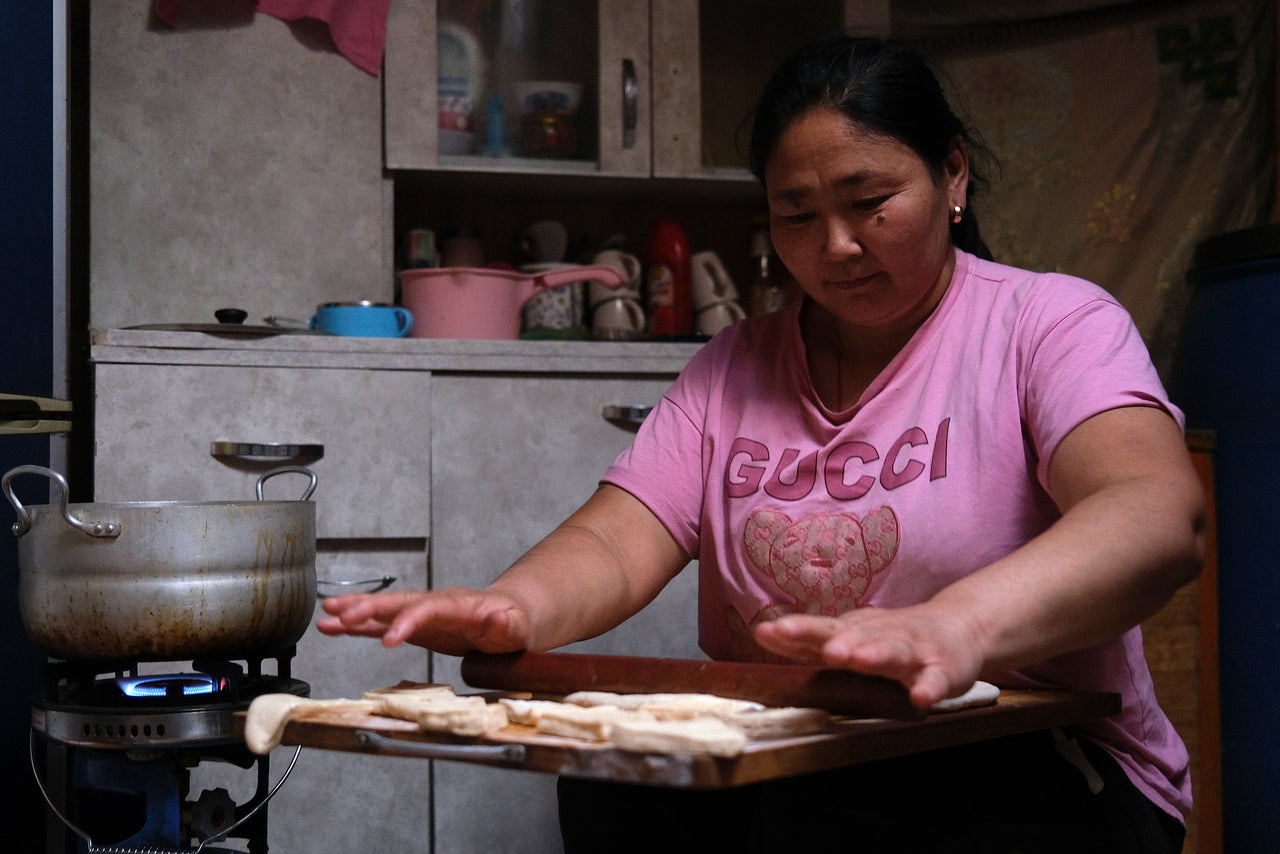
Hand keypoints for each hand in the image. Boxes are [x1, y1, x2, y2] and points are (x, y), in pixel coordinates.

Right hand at [316, 587, 532, 655]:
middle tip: (339, 614)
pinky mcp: (413, 626)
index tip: (388, 640)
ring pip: (384, 610)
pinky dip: (358, 626)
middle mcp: (434, 604)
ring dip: (354, 613)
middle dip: (368, 608)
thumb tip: (502, 618)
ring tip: (325, 618)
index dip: (407, 622)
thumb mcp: (517, 627)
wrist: (510, 618)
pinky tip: (334, 628)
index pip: (428, 609)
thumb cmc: (513, 624)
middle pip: (398, 603)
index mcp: (459, 605)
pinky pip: (381, 624)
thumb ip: (508, 624)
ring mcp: (421, 613)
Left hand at [752, 603, 984, 708]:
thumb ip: (811, 639)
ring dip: (877, 654)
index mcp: (856, 631)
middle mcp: (881, 636)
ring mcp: (914, 651)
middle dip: (839, 641)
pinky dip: (929, 688)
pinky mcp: (944, 670)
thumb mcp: (851, 633)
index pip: (822, 629)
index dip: (797, 631)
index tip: (768, 632)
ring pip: (894, 651)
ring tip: (860, 659)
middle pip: (857, 636)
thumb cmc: (894, 634)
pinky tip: (920, 697)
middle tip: (823, 649)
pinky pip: (936, 681)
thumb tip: (763, 633)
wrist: (962, 625)